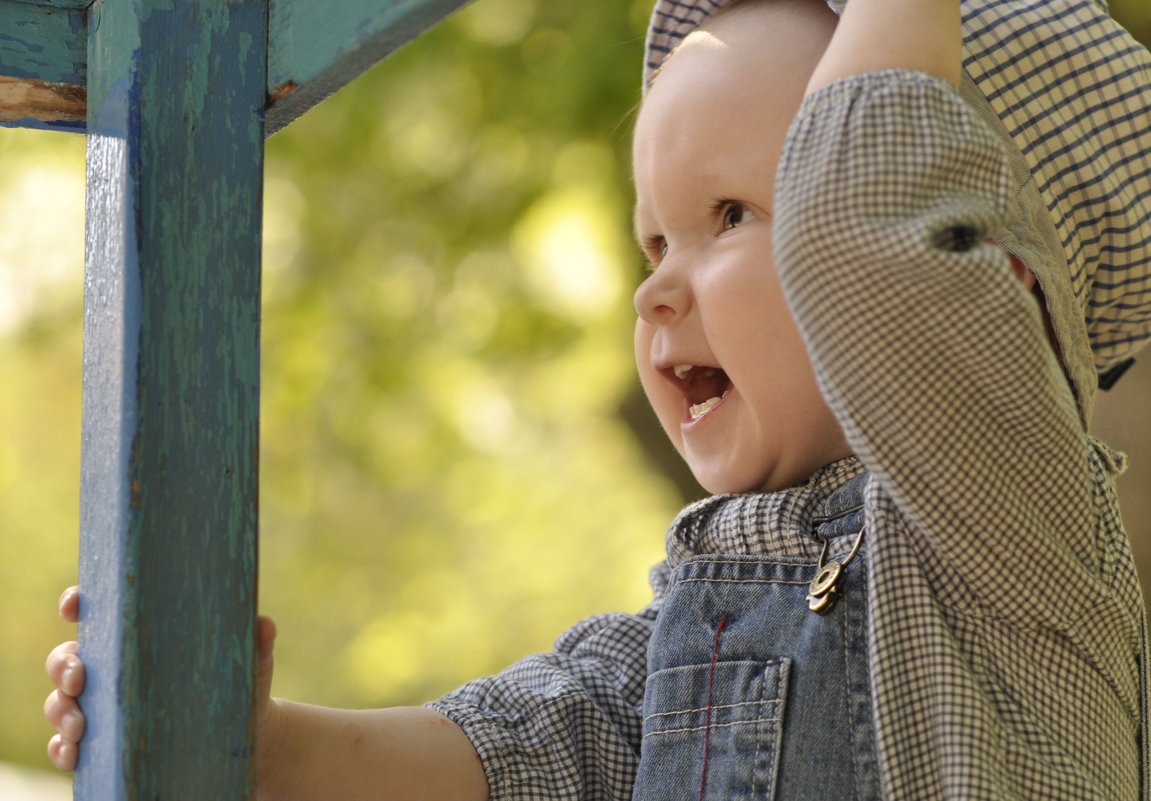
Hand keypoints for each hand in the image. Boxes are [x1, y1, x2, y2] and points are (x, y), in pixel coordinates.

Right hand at [45, 586, 280, 777]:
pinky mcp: (105, 744)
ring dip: (61, 712)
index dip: (78, 602)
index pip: (100, 611)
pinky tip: (74, 753)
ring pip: (60, 702)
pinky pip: (66, 746)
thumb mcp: (251, 662)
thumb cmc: (242, 684)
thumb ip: (256, 643)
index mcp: (142, 636)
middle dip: (64, 666)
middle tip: (81, 681)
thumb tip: (264, 625)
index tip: (74, 606)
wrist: (249, 736)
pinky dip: (62, 750)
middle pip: (66, 658)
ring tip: (80, 728)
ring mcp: (105, 707)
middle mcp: (115, 669)